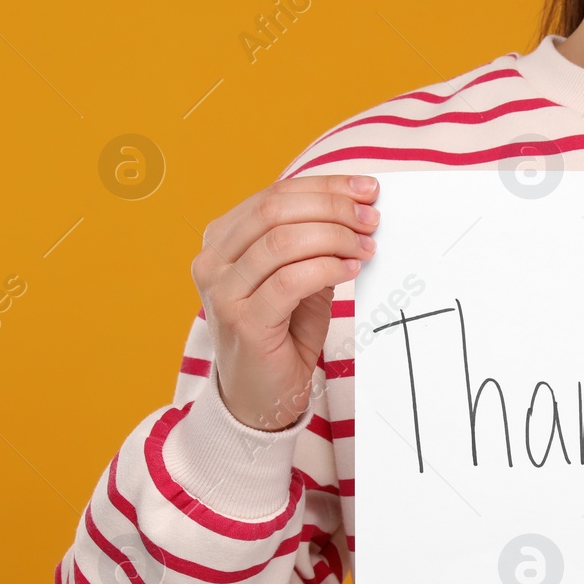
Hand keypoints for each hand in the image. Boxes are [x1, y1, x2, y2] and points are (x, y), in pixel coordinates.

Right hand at [190, 174, 380, 431]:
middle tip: (371, 219)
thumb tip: (358, 208)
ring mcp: (222, 291)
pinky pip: (289, 279)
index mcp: (222, 239)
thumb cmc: (283, 334)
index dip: (325, 187)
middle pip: (276, 210)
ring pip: (282, 241)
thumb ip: (316, 243)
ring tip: (367, 246)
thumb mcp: (300, 279)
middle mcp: (212, 260)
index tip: (367, 189)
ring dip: (334, 237)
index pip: (275, 195)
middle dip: (332, 207)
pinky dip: (326, 268)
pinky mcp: (242, 320)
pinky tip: (351, 269)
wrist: (262, 397)